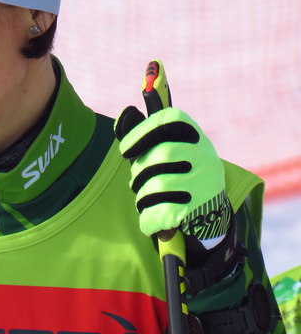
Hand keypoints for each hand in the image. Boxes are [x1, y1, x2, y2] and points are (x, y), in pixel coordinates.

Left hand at [114, 105, 230, 245]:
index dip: (139, 135)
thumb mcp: (162, 146)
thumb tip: (127, 112)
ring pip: (160, 185)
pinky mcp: (202, 207)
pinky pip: (164, 211)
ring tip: (144, 199)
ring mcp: (206, 180)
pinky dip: (149, 218)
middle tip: (135, 182)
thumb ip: (141, 131)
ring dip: (143, 197)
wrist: (208, 207)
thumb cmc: (173, 169)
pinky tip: (148, 221)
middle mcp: (204, 152)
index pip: (165, 123)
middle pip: (161, 156)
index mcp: (192, 132)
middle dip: (140, 172)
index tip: (124, 151)